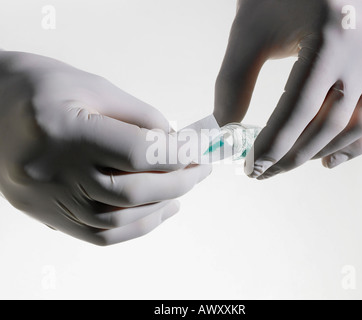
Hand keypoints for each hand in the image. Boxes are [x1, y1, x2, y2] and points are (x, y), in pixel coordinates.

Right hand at [0, 51, 210, 245]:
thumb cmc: (44, 86)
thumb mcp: (96, 88)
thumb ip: (141, 119)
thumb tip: (176, 146)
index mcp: (64, 130)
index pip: (138, 153)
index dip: (178, 153)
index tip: (200, 149)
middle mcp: (53, 172)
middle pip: (131, 192)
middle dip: (178, 181)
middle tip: (199, 168)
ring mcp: (46, 199)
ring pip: (117, 221)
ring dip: (161, 206)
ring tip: (183, 188)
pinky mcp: (46, 213)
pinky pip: (100, 236)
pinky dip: (137, 226)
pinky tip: (160, 210)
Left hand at [215, 0, 361, 178]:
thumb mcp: (248, 34)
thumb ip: (233, 82)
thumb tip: (224, 129)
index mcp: (330, 36)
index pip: (299, 108)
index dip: (274, 145)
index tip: (252, 168)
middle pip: (329, 123)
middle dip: (292, 156)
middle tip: (263, 172)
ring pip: (358, 125)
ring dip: (321, 153)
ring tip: (289, 165)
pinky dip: (357, 144)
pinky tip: (329, 159)